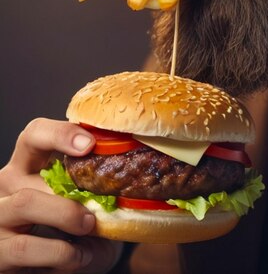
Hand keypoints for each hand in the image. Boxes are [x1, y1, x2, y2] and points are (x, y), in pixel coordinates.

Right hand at [0, 118, 121, 271]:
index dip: (60, 134)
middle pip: (31, 174)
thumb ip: (99, 183)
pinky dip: (60, 252)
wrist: (66, 269)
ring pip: (26, 203)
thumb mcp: (89, 200)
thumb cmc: (81, 228)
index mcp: (30, 163)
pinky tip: (78, 256)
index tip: (90, 144)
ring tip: (90, 228)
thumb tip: (130, 170)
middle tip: (98, 208)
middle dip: (72, 192)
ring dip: (66, 217)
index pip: (35, 133)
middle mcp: (8, 185)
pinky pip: (25, 247)